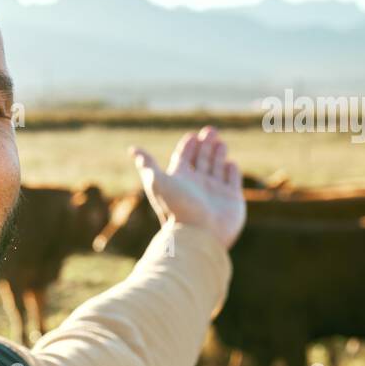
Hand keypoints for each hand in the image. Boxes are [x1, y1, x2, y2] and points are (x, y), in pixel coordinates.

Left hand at [129, 126, 245, 249]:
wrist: (198, 235)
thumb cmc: (176, 207)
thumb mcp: (157, 182)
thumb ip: (148, 164)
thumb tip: (132, 149)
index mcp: (179, 179)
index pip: (183, 158)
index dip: (187, 146)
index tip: (191, 135)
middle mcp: (197, 185)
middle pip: (201, 159)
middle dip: (206, 145)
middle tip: (210, 131)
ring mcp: (214, 192)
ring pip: (217, 167)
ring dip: (218, 153)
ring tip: (220, 142)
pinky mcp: (232, 199)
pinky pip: (232, 180)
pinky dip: (231, 170)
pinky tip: (230, 163)